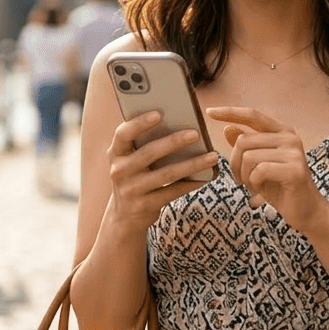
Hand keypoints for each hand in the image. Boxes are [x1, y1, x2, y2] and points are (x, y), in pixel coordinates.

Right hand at [106, 110, 218, 233]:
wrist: (124, 216)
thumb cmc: (134, 177)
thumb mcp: (129, 160)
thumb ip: (143, 143)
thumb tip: (177, 120)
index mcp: (115, 153)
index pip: (123, 134)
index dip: (139, 123)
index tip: (159, 113)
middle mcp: (120, 170)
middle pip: (149, 153)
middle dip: (174, 141)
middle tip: (196, 133)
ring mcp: (131, 190)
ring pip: (167, 174)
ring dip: (192, 164)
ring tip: (212, 156)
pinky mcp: (144, 205)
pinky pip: (173, 192)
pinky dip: (191, 183)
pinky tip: (206, 177)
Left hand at [206, 107, 328, 235]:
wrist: (306, 211)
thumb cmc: (280, 188)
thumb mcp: (258, 165)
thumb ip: (246, 147)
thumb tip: (228, 129)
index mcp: (282, 132)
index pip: (252, 115)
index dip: (230, 112)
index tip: (209, 112)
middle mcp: (290, 137)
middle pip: (244, 140)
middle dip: (235, 163)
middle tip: (241, 179)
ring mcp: (294, 152)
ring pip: (249, 156)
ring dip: (245, 175)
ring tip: (254, 185)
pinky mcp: (295, 169)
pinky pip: (259, 170)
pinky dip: (254, 182)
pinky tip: (262, 190)